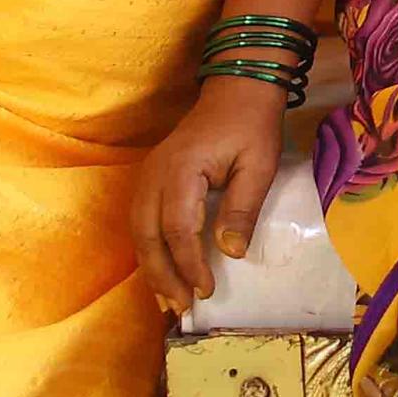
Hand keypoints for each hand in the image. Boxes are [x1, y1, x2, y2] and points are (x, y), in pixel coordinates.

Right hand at [132, 79, 290, 318]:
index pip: (178, 227)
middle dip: (163, 275)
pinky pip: (141, 220)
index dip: (189, 263)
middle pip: (147, 234)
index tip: (206, 290)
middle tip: (182, 307)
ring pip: (138, 231)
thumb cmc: (251, 125)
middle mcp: (155, 173)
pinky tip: (161, 271)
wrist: (236, 89)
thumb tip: (230, 253)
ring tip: (169, 301)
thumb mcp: (259, 164)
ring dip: (151, 267)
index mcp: (182, 169)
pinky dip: (149, 250)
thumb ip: (243, 208)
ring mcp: (148, 174)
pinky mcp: (151, 178)